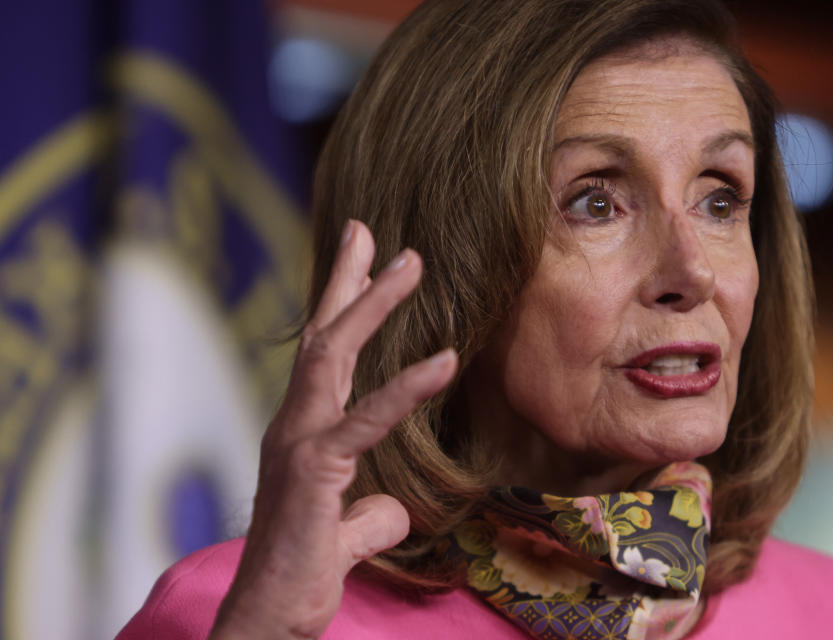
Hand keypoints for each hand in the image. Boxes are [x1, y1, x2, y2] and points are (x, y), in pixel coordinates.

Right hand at [209, 220, 456, 638]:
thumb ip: (367, 512)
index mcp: (302, 432)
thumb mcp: (345, 532)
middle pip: (321, 336)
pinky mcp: (314, 472)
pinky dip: (406, 388)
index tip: (359, 257)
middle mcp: (293, 426)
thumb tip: (389, 507)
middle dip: (348, 281)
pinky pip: (365, 421)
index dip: (339, 303)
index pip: (321, 355)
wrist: (270, 617)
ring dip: (371, 304)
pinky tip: (444, 361)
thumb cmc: (302, 573)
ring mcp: (299, 443)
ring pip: (333, 357)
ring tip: (410, 262)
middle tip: (372, 233)